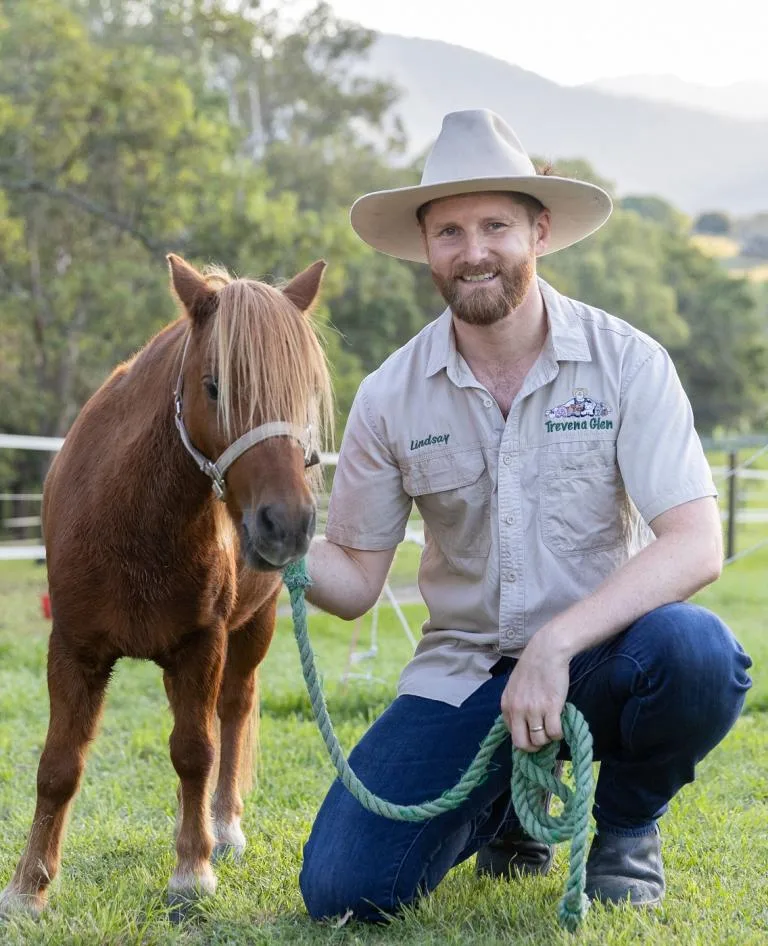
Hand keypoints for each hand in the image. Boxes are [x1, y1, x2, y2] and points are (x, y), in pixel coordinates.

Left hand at [501, 633, 569, 752]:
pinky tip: (560, 724)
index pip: (511, 735)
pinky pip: (555, 733)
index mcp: (506, 705)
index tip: (533, 734)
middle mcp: (517, 709)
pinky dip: (559, 733)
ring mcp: (534, 709)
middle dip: (533, 747)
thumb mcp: (514, 687)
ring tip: (552, 726)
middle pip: (522, 744)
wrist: (546, 651)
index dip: (524, 738)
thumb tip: (521, 726)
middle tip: (543, 739)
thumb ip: (515, 705)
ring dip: (548, 738)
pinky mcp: (551, 707)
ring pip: (540, 741)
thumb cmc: (532, 667)